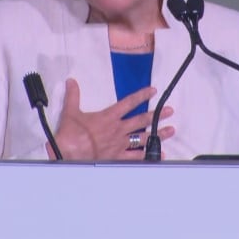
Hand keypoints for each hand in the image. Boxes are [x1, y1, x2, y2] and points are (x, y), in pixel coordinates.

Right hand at [49, 78, 174, 159]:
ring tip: (170, 130)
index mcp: (108, 117)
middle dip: (157, 115)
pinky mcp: (118, 157)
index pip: (129, 103)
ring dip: (158, 134)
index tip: (153, 91)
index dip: (142, 95)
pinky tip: (158, 154)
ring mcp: (120, 144)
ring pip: (143, 137)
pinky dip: (148, 155)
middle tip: (170, 111)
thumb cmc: (70, 134)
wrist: (68, 153)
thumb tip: (71, 81)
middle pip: (141, 120)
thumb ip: (73, 95)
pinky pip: (137, 156)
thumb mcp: (70, 111)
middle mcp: (118, 129)